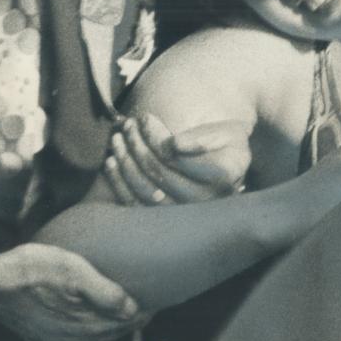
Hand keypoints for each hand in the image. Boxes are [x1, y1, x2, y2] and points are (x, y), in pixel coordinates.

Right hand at [0, 243, 141, 340]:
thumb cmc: (34, 270)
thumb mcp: (74, 271)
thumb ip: (104, 292)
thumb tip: (132, 308)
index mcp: (86, 327)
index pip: (126, 323)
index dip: (143, 312)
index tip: (156, 301)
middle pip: (113, 332)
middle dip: (129, 319)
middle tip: (143, 302)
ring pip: (95, 336)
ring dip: (109, 324)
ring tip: (120, 307)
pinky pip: (76, 338)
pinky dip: (89, 327)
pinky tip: (90, 314)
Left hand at [103, 114, 250, 205]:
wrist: (229, 166)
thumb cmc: (225, 144)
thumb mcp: (225, 132)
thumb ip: (202, 136)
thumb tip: (175, 145)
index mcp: (222, 178)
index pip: (176, 158)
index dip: (155, 136)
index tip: (145, 117)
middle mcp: (205, 201)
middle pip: (159, 173)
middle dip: (138, 144)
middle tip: (129, 124)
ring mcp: (185, 216)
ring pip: (145, 190)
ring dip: (125, 161)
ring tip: (118, 138)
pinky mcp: (166, 222)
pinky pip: (136, 205)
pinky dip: (119, 183)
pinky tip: (111, 161)